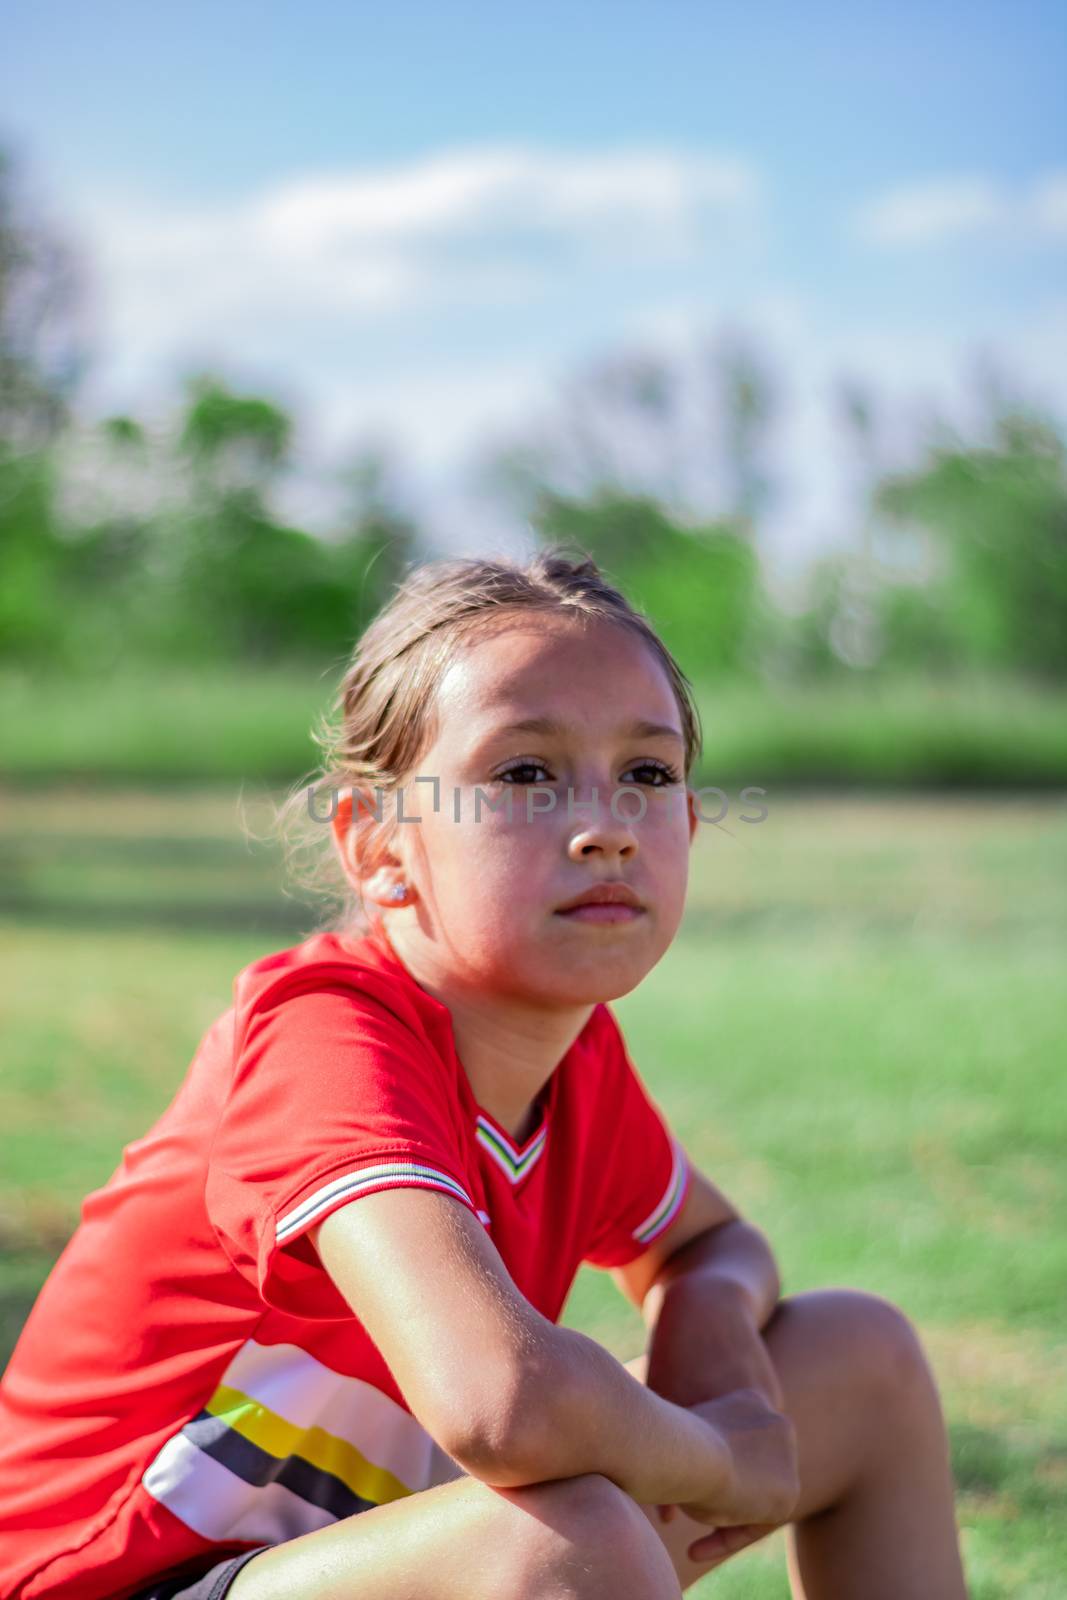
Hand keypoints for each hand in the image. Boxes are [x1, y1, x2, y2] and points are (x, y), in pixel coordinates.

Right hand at [666, 1387, 798, 1564]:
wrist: (686, 1451)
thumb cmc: (668, 1442)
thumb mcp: (680, 1438)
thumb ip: (696, 1450)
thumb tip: (686, 1474)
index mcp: (750, 1401)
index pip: (737, 1446)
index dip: (711, 1474)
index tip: (683, 1493)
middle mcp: (775, 1422)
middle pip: (750, 1472)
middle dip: (723, 1500)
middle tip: (689, 1520)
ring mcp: (787, 1456)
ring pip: (754, 1498)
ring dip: (724, 1520)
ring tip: (690, 1546)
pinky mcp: (790, 1491)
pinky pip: (757, 1523)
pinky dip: (729, 1538)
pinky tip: (696, 1550)